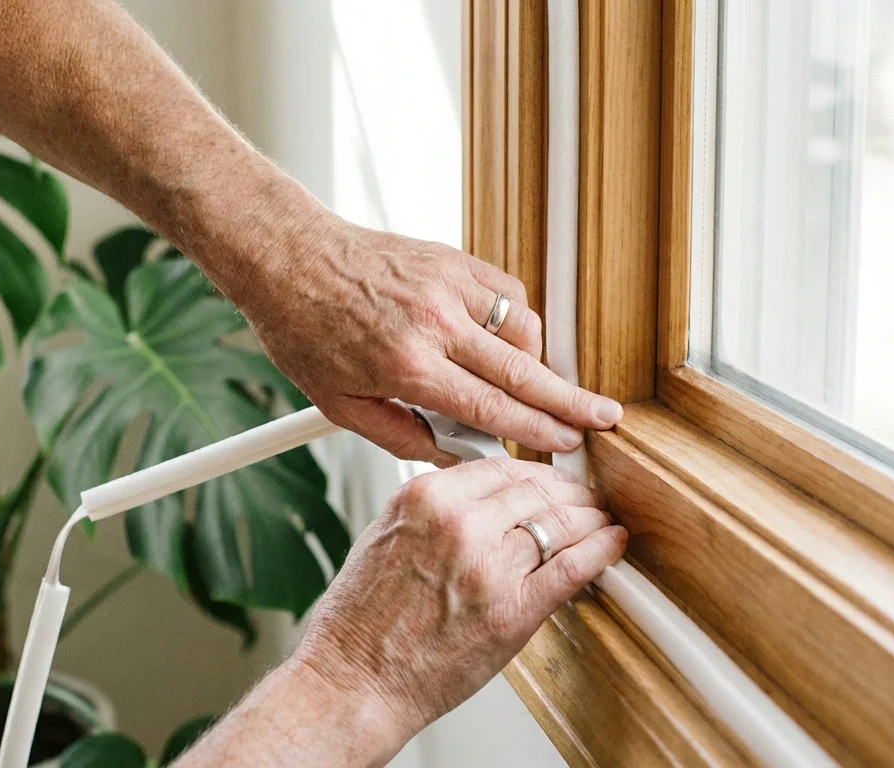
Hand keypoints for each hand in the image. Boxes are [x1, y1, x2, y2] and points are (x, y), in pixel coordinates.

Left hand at [234, 216, 622, 464]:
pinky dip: (516, 319)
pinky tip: (504, 340)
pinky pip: (506, 292)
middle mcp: (435, 323)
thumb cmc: (305, 329)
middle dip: (568, 401)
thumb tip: (451, 456)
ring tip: (535, 385)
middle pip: (522, 372)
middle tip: (603, 419)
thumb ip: (400, 435)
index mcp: (407, 366)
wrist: (289, 259)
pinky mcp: (452, 259)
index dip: (535, 431)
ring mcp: (447, 285)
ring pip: (522, 328)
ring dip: (537, 361)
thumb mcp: (338, 404)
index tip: (565, 443)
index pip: (490, 408)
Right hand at [292, 458, 626, 748]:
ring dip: (589, 518)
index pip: (500, 467)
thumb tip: (476, 497)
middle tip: (582, 498)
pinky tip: (611, 543)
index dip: (535, 471)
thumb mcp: (385, 535)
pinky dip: (601, 550)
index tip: (547, 479)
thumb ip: (432, 508)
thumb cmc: (362, 619)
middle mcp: (459, 523)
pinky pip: (573, 566)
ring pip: (560, 522)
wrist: (357, 678)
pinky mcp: (514, 609)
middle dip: (567, 491)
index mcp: (425, 498)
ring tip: (599, 520)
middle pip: (536, 489)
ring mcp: (489, 565)